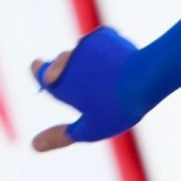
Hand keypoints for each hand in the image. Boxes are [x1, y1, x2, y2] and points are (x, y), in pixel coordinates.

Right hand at [29, 26, 140, 151]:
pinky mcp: (104, 35)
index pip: (38, 71)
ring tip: (106, 79)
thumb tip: (34, 145)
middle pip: (61, 63)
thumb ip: (61, 136)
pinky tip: (117, 64)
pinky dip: (105, 52)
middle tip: (87, 85)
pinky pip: (99, 43)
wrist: (146, 77)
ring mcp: (86, 45)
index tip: (40, 69)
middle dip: (68, 71)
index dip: (39, 71)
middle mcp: (67, 60)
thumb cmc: (118, 108)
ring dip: (87, 61)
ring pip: (80, 52)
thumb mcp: (91, 130)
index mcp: (58, 82)